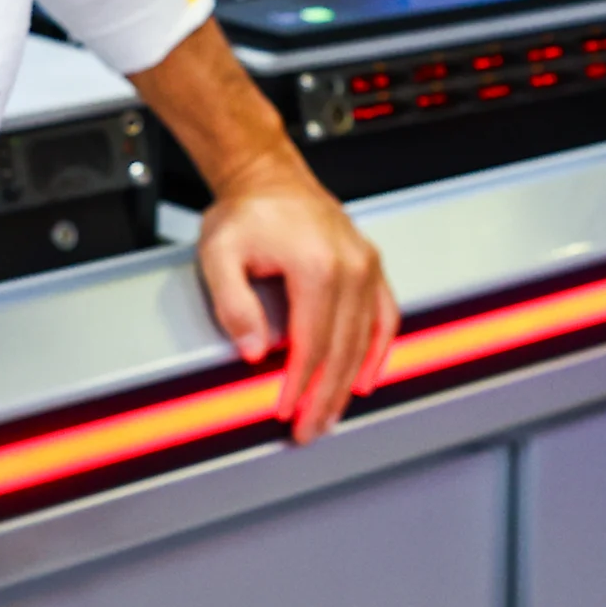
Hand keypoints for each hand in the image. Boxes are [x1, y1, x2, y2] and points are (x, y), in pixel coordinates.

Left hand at [196, 174, 400, 442]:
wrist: (269, 177)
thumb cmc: (247, 212)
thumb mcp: (220, 254)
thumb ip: (234, 305)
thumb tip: (254, 349)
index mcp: (316, 265)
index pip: (312, 343)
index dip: (300, 384)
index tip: (288, 410)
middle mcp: (350, 265)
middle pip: (343, 349)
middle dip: (326, 396)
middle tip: (311, 429)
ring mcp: (366, 265)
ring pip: (366, 338)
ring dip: (350, 382)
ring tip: (333, 412)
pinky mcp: (371, 265)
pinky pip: (386, 315)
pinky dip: (380, 350)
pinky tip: (368, 375)